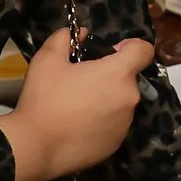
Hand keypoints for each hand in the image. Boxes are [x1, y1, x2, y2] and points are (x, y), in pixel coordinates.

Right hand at [0, 28, 150, 180]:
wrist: (36, 147)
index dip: (131, 46)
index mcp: (118, 74)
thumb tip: (80, 33)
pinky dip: (102, 122)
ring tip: (77, 107)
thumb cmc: (44, 99)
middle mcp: (129, 98)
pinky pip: (114, 126)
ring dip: (107, 100)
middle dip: (110, 76)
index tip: (112, 51)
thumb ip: (65, 38)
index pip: (144, 51)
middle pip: (128, 79)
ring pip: (121, 103)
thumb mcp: (47, 60)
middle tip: (82, 82)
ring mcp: (125, 124)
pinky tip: (78, 126)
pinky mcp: (116, 144)